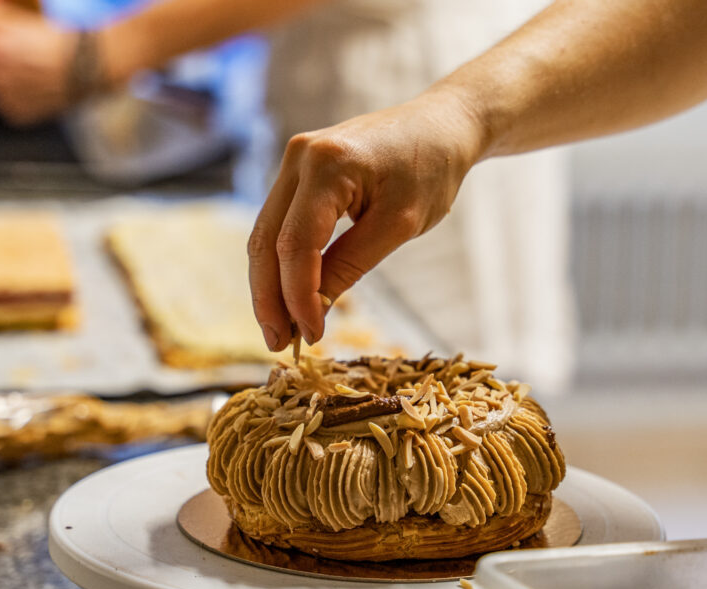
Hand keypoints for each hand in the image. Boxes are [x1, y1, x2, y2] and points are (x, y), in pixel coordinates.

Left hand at [0, 0, 76, 125]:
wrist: (86, 67)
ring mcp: (2, 98)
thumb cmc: (54, 41)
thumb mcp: (16, 22)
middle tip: (22, 58)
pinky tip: (36, 90)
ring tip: (32, 75)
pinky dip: (19, 101)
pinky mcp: (15, 115)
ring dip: (6, 83)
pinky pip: (8, 108)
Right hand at [247, 90, 484, 350]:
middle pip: (265, 241)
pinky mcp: (298, 171)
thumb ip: (351, 264)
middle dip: (269, 298)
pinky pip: (280, 224)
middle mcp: (299, 157)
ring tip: (281, 330)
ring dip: (270, 286)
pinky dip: (282, 264)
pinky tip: (289, 297)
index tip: (311, 335)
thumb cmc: (431, 170)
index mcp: (327, 164)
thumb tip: (312, 310)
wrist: (441, 125)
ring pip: (264, 235)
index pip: (296, 244)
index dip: (298, 296)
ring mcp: (294, 161)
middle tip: (279, 344)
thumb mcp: (399, 225)